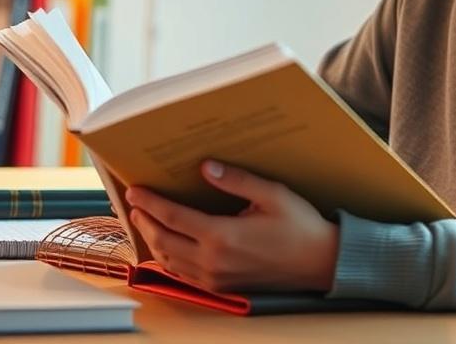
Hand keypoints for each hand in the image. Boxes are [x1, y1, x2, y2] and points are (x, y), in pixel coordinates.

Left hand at [125, 161, 339, 294]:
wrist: (320, 263)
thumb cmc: (300, 226)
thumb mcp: (271, 194)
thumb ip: (236, 180)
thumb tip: (206, 167)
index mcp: (222, 236)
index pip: (172, 217)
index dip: (150, 202)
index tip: (135, 190)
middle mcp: (213, 261)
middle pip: (163, 240)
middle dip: (145, 221)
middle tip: (135, 204)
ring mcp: (215, 278)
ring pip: (169, 261)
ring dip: (153, 240)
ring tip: (146, 222)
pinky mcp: (222, 288)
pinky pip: (184, 276)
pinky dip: (169, 259)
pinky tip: (169, 247)